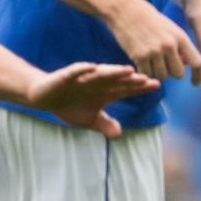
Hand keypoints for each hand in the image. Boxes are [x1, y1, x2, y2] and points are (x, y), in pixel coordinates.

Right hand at [26, 63, 161, 136]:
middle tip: (147, 78)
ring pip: (101, 74)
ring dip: (114, 72)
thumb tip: (119, 134)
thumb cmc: (69, 106)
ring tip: (128, 70)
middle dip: (132, 80)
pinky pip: (75, 71)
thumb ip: (104, 125)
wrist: (43, 97)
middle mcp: (97, 82)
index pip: (127, 89)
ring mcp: (83, 78)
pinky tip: (92, 66)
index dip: (141, 87)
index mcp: (105, 91)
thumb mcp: (89, 120)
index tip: (157, 85)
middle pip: (118, 81)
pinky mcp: (66, 76)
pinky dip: (83, 69)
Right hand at [106, 0, 200, 83]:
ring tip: (151, 60)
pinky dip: (145, 71)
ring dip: (158, 72)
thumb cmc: (150, 20)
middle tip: (164, 64)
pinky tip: (142, 61)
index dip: (198, 75)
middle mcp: (169, 45)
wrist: (126, 10)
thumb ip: (181, 47)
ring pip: (162, 76)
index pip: (197, 62)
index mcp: (180, 37)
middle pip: (178, 74)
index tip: (195, 83)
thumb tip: (188, 65)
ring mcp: (154, 51)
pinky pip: (147, 74)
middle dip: (172, 72)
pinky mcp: (139, 56)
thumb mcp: (171, 29)